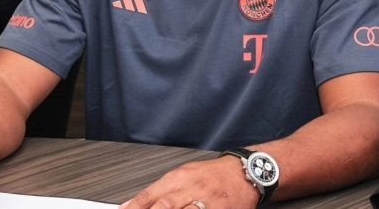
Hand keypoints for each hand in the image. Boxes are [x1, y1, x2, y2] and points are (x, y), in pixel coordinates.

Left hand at [118, 156, 258, 208]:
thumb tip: (132, 204)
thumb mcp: (185, 174)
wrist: (245, 173)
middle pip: (164, 207)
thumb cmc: (213, 174)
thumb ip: (159, 190)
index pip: (150, 195)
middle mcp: (191, 189)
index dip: (134, 208)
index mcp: (179, 177)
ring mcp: (207, 203)